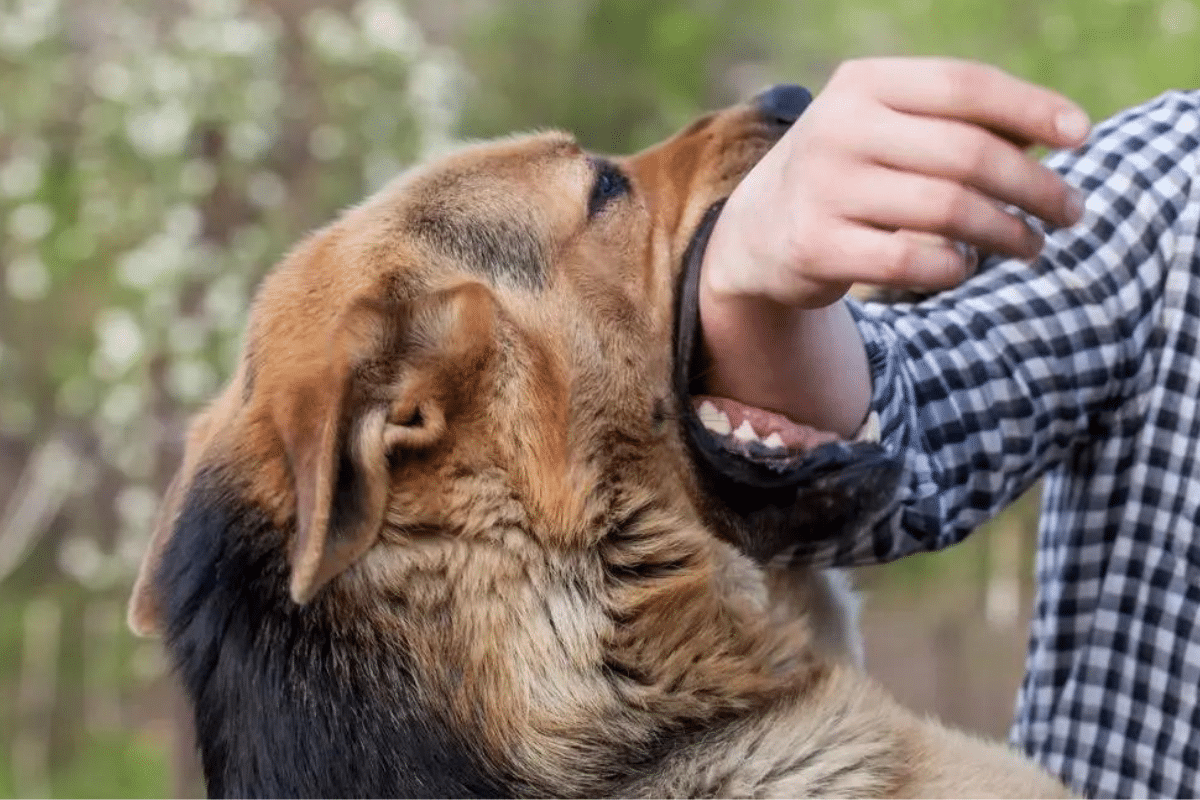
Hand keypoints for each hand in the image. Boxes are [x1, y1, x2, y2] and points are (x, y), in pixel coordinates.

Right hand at [702, 57, 1091, 308]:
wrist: (756, 231)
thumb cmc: (850, 172)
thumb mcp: (889, 129)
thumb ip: (959, 124)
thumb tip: (1059, 136)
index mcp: (863, 84)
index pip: (965, 86)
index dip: (1032, 109)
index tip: (1081, 138)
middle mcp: (838, 128)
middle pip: (967, 154)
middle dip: (1034, 187)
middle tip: (1071, 211)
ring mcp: (824, 188)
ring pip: (948, 211)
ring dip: (1007, 233)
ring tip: (1031, 246)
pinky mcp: (816, 246)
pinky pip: (914, 262)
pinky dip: (954, 268)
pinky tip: (964, 267)